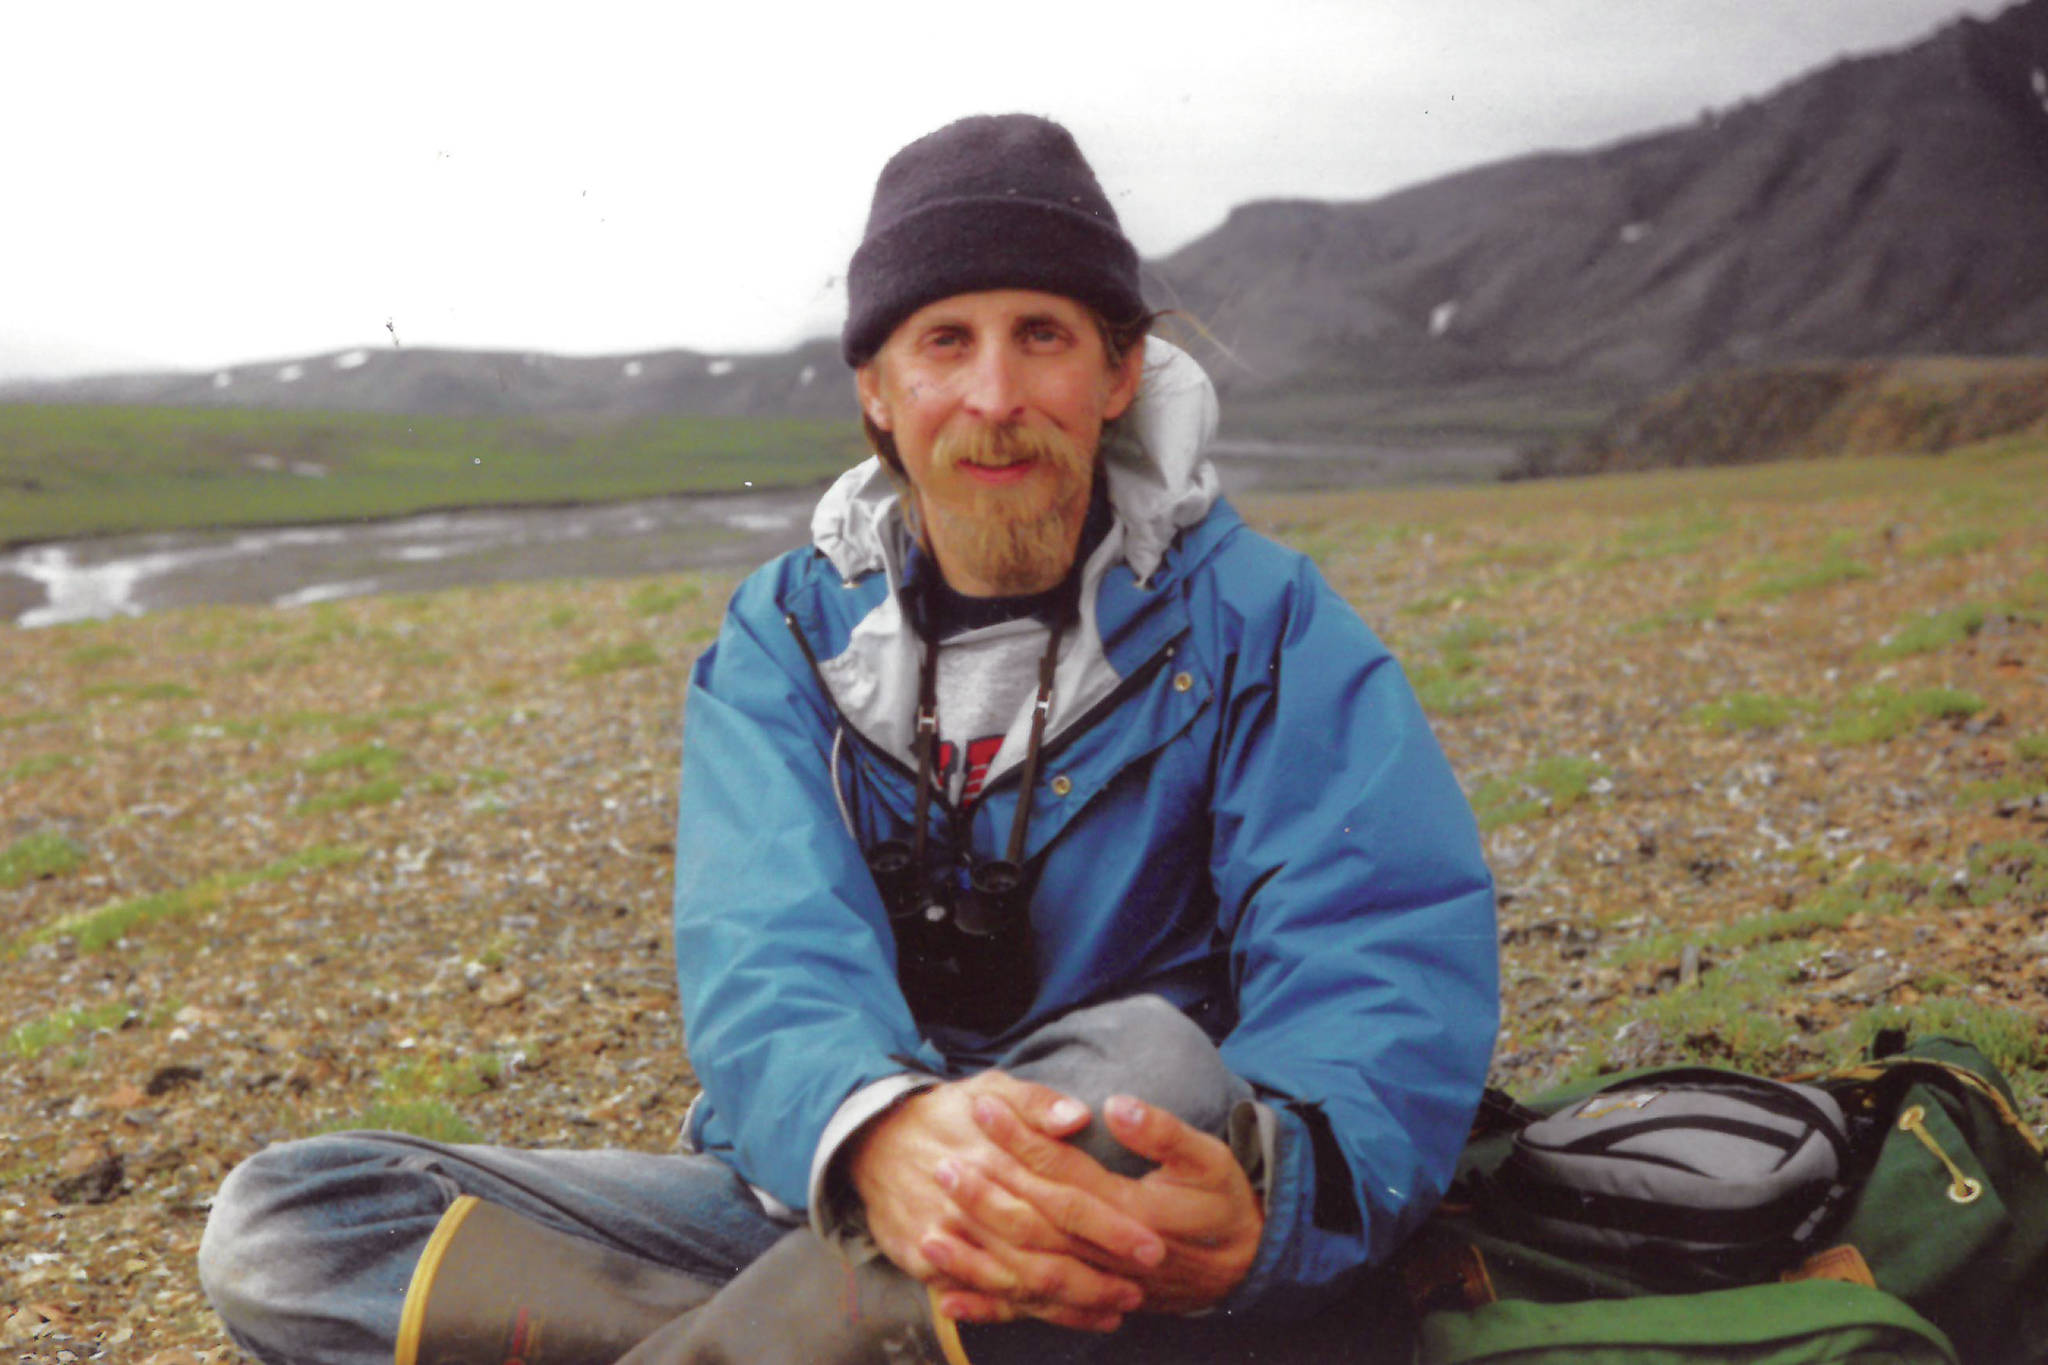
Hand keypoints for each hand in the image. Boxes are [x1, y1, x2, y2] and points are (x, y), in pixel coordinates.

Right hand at [847, 1072, 1165, 1331]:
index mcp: (997, 1158)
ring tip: (1116, 1310)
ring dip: (1070, 1302)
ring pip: (1018, 1282)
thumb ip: (1036, 1103)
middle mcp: (975, 1202)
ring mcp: (950, 1238)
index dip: (1110, 1226)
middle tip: (1142, 1289)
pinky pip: (984, 1296)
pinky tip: (1064, 1317)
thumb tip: (1078, 1118)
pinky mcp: (929, 1263)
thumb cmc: (948, 1114)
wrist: (872, 1139)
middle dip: (1098, 1276)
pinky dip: (1025, 1314)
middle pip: (1046, 1250)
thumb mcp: (990, 1088)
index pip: (1065, 1198)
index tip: (1153, 1243)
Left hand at [935, 1092, 1263, 1319]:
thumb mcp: (1208, 1158)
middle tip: (941, 1161)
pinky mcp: (1088, 1301)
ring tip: (928, 1230)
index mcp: (1132, 1210)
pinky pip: (1032, 1310)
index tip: (983, 1106)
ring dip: (976, 1254)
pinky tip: (948, 1299)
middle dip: (985, 1192)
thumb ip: (1163, 1132)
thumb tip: (1114, 1107)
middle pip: (1034, 1222)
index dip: (1021, 1137)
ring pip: (1025, 1272)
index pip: (1062, 1171)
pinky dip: (989, 1307)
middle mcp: (1107, 1253)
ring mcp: (1095, 1282)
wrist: (1243, 1266)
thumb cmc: (1223, 1203)